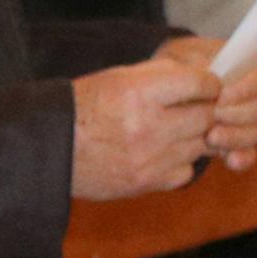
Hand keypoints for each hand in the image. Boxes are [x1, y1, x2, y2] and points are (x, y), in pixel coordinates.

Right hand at [70, 50, 221, 199]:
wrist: (49, 149)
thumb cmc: (83, 107)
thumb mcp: (117, 78)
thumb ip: (161, 75)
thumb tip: (202, 79)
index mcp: (138, 92)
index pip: (202, 84)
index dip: (208, 84)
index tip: (204, 87)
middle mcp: (147, 125)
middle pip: (207, 116)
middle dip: (205, 110)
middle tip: (193, 109)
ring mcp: (149, 157)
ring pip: (200, 144)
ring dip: (193, 136)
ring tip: (173, 130)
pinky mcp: (147, 182)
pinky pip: (186, 171)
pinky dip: (180, 162)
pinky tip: (161, 153)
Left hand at [162, 35, 256, 170]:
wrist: (159, 91)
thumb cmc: (174, 67)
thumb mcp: (180, 55)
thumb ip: (197, 62)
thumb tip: (212, 78)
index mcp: (246, 68)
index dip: (247, 88)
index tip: (222, 95)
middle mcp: (252, 96)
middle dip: (238, 114)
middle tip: (214, 115)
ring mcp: (245, 121)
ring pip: (255, 132)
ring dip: (236, 137)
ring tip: (211, 136)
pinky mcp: (234, 143)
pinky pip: (247, 154)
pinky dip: (242, 158)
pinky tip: (229, 159)